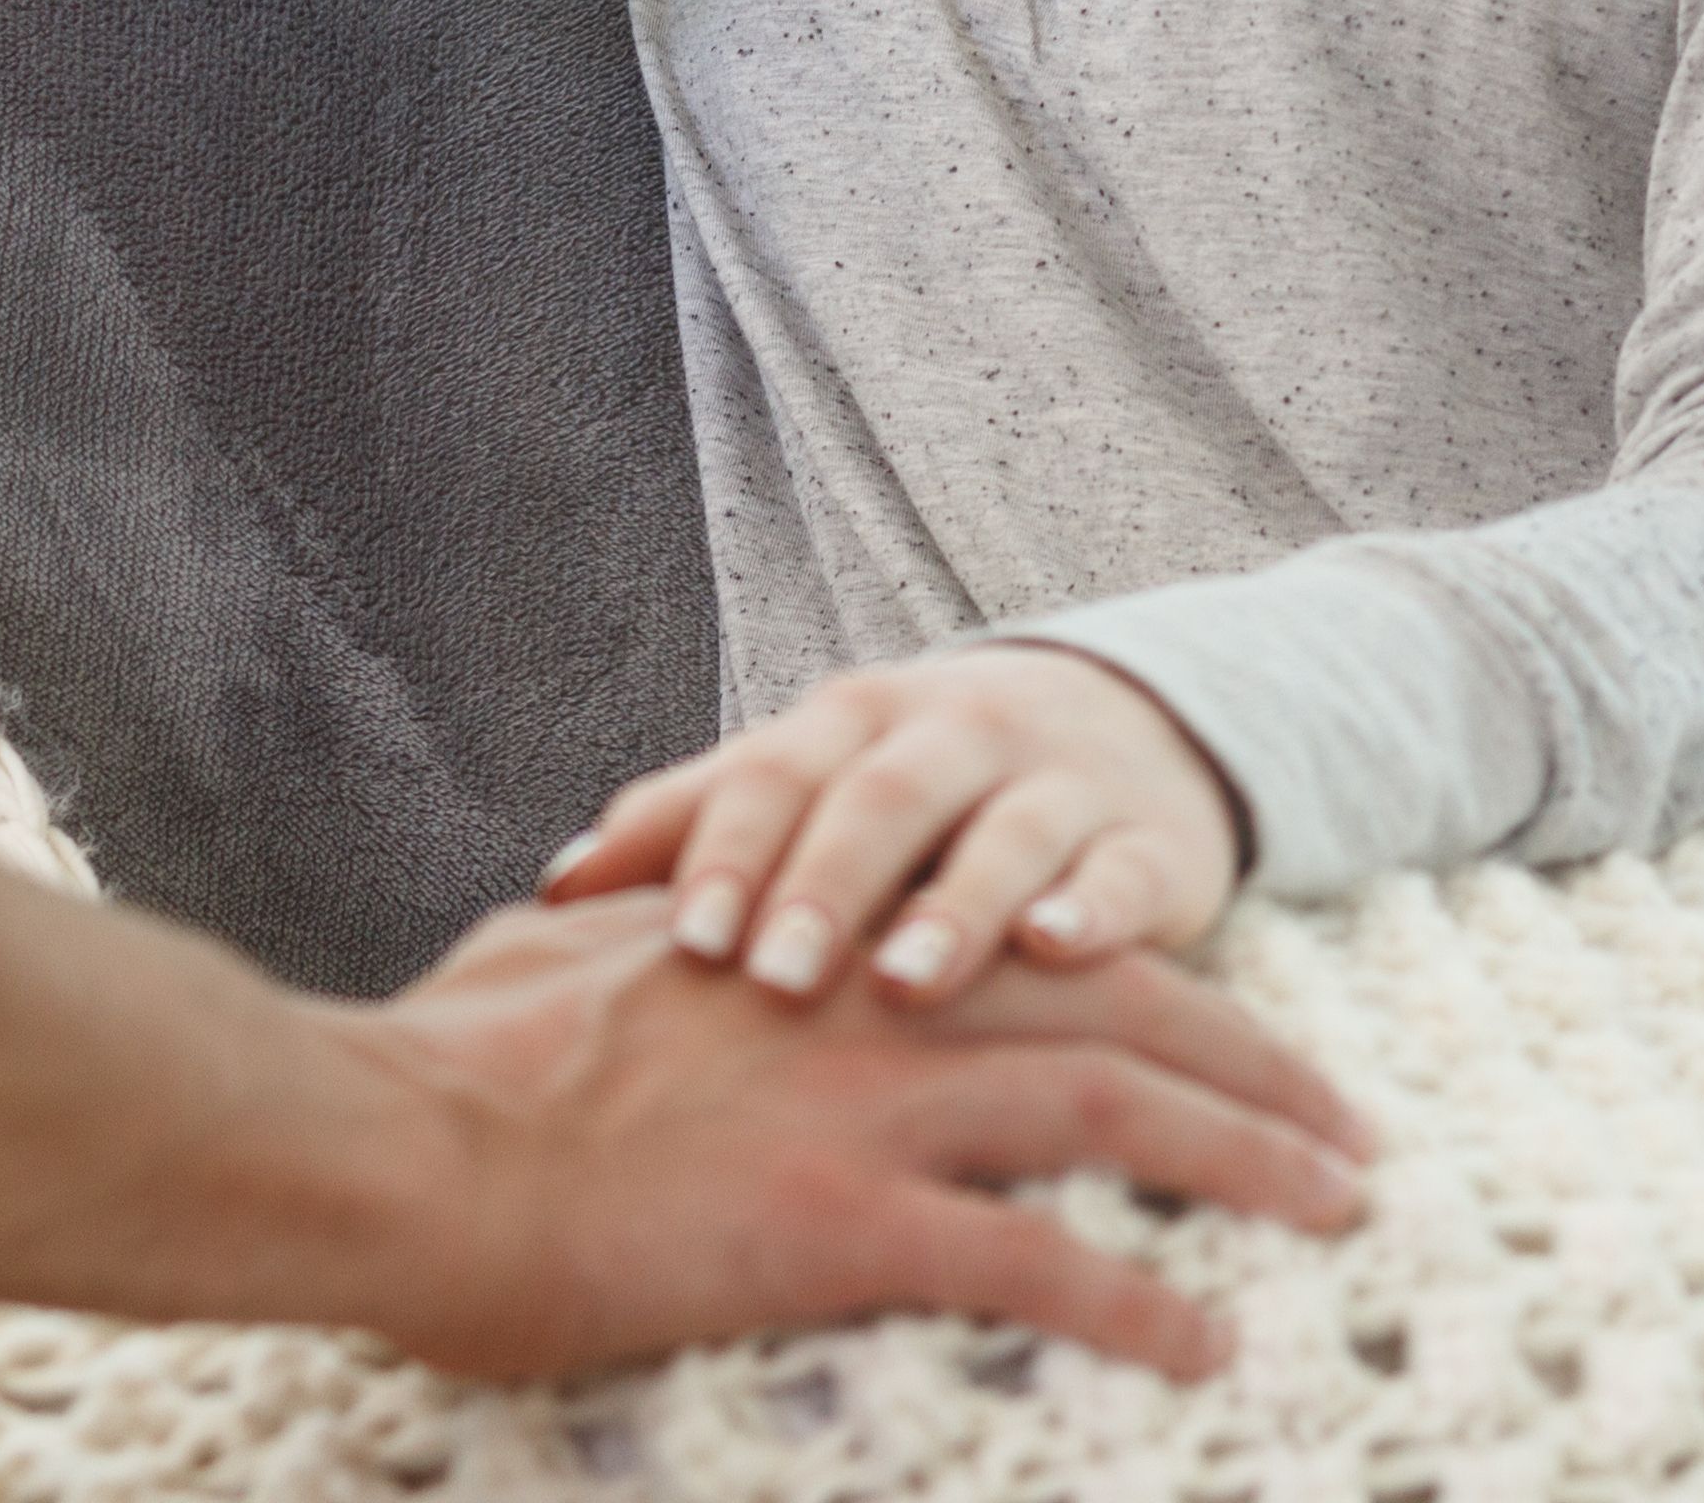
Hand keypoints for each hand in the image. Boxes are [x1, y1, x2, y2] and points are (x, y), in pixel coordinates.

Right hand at [345, 889, 1363, 1380]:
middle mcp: (861, 1002)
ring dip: (1245, 1153)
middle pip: (1110, 1003)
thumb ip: (637, 946)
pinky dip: (1136, 1298)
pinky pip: (1031, 1260)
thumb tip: (618, 933)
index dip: (1142, 977)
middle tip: (1346, 1125)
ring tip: (1340, 1206)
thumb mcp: (562, 964)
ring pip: (1109, 1102)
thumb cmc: (446, 1070)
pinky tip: (1207, 1342)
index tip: (1227, 1024)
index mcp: (811, 941)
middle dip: (1250, 1060)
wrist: (393, 1144)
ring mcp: (858, 1105)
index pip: (1023, 936)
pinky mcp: (834, 1220)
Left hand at [544, 644, 1247, 1008]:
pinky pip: (1128, 870)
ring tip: (908, 981)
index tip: (684, 941)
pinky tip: (1059, 947)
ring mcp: (1060, 784)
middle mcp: (954, 737)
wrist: (1123, 726)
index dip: (730, 852)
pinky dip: (1096, 907)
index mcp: (852, 723)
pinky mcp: (1154, 842)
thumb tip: (549, 887)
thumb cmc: (919, 785)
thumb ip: (690, 821)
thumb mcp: (809, 778)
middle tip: (775, 975)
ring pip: (1007, 833)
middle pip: (882, 798)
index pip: (777, 774)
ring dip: (957, 905)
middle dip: (827, 885)